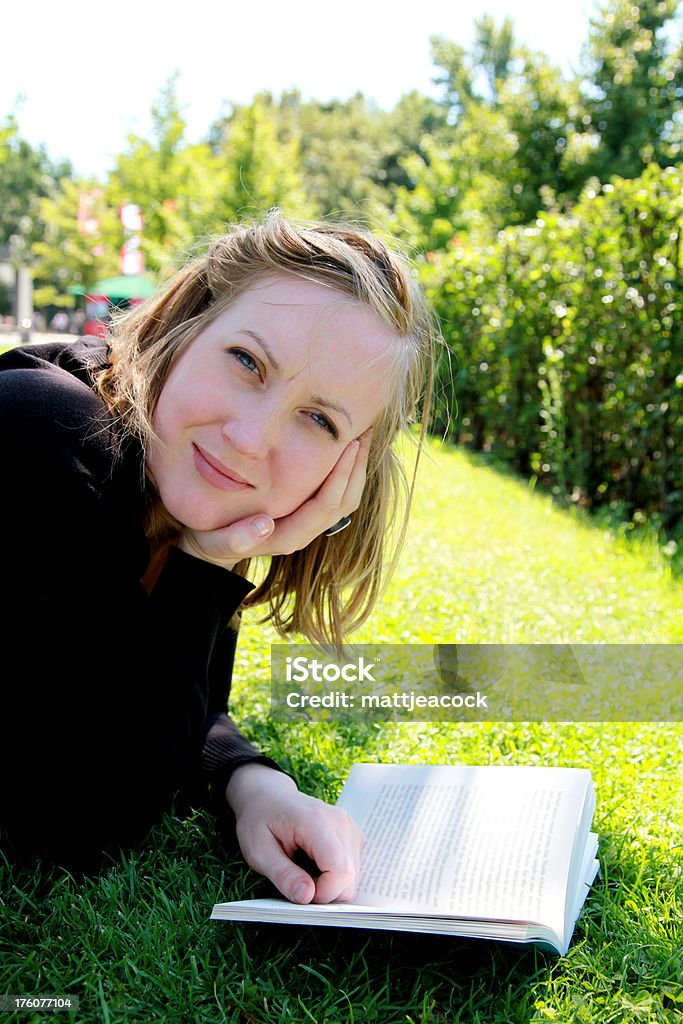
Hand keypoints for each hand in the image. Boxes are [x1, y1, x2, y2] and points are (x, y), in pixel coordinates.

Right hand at [177, 431, 371, 569]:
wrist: (213, 549)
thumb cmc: (213, 538)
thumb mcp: (218, 539)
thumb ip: (237, 538)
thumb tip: (264, 525)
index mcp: (290, 536)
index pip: (327, 504)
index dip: (341, 475)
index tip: (350, 443)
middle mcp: (306, 532)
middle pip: (346, 500)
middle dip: (358, 466)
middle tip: (365, 429)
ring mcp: (309, 524)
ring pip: (346, 497)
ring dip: (357, 467)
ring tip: (362, 433)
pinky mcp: (307, 514)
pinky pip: (336, 493)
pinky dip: (346, 470)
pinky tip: (344, 446)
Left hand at [226, 763, 363, 903]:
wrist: (268, 796)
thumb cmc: (259, 820)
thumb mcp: (258, 850)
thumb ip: (282, 875)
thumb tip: (307, 897)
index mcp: (316, 821)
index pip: (340, 870)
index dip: (323, 893)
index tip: (299, 893)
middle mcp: (340, 822)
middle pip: (349, 878)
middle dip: (324, 892)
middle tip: (296, 880)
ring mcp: (350, 827)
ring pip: (352, 877)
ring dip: (328, 884)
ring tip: (302, 868)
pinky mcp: (353, 835)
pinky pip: (351, 869)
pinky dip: (333, 876)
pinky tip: (313, 864)